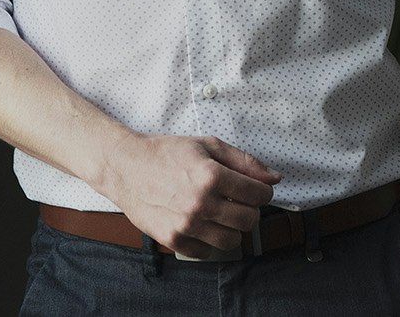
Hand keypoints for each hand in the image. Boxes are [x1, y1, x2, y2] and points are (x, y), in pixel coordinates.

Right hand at [95, 133, 280, 257]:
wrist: (125, 167)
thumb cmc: (165, 153)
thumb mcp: (207, 146)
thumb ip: (244, 161)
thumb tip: (274, 177)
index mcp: (212, 176)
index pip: (259, 195)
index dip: (262, 192)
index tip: (255, 190)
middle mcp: (201, 203)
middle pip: (249, 220)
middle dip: (249, 210)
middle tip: (238, 201)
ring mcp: (187, 224)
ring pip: (232, 241)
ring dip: (232, 229)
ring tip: (221, 215)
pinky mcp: (173, 239)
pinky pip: (206, 252)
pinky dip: (209, 242)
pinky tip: (202, 225)